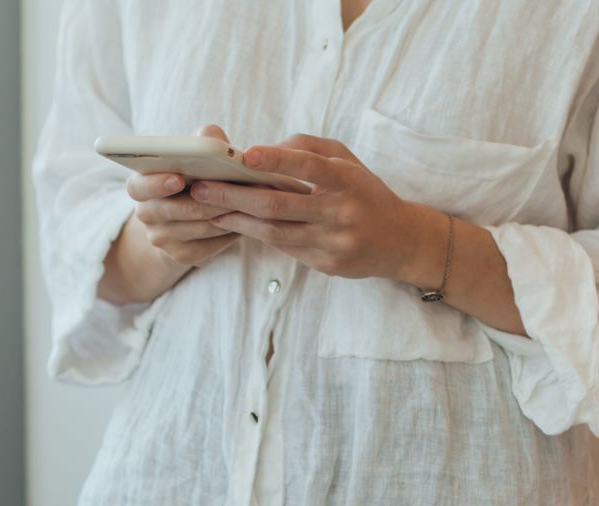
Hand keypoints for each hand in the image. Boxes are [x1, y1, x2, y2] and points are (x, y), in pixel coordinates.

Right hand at [126, 123, 239, 268]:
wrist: (188, 217)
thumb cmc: (194, 176)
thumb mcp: (195, 155)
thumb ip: (203, 141)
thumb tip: (212, 138)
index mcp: (140, 186)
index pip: (138, 186)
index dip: (156, 183)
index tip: (178, 179)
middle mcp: (146, 214)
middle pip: (175, 210)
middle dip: (207, 200)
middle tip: (234, 191)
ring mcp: (162, 238)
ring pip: (197, 228)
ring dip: (224, 216)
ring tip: (248, 204)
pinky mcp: (181, 256)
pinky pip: (208, 247)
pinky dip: (228, 234)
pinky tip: (244, 223)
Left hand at [188, 134, 442, 284]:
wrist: (399, 241)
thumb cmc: (365, 193)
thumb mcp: (347, 161)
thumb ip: (309, 149)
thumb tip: (267, 148)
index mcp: (348, 180)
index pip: (309, 167)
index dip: (277, 159)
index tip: (245, 155)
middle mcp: (341, 213)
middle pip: (279, 205)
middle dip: (234, 196)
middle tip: (200, 188)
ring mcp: (333, 242)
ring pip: (275, 232)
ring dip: (237, 220)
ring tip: (207, 209)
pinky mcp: (326, 264)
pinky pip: (284, 248)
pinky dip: (255, 235)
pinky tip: (234, 224)